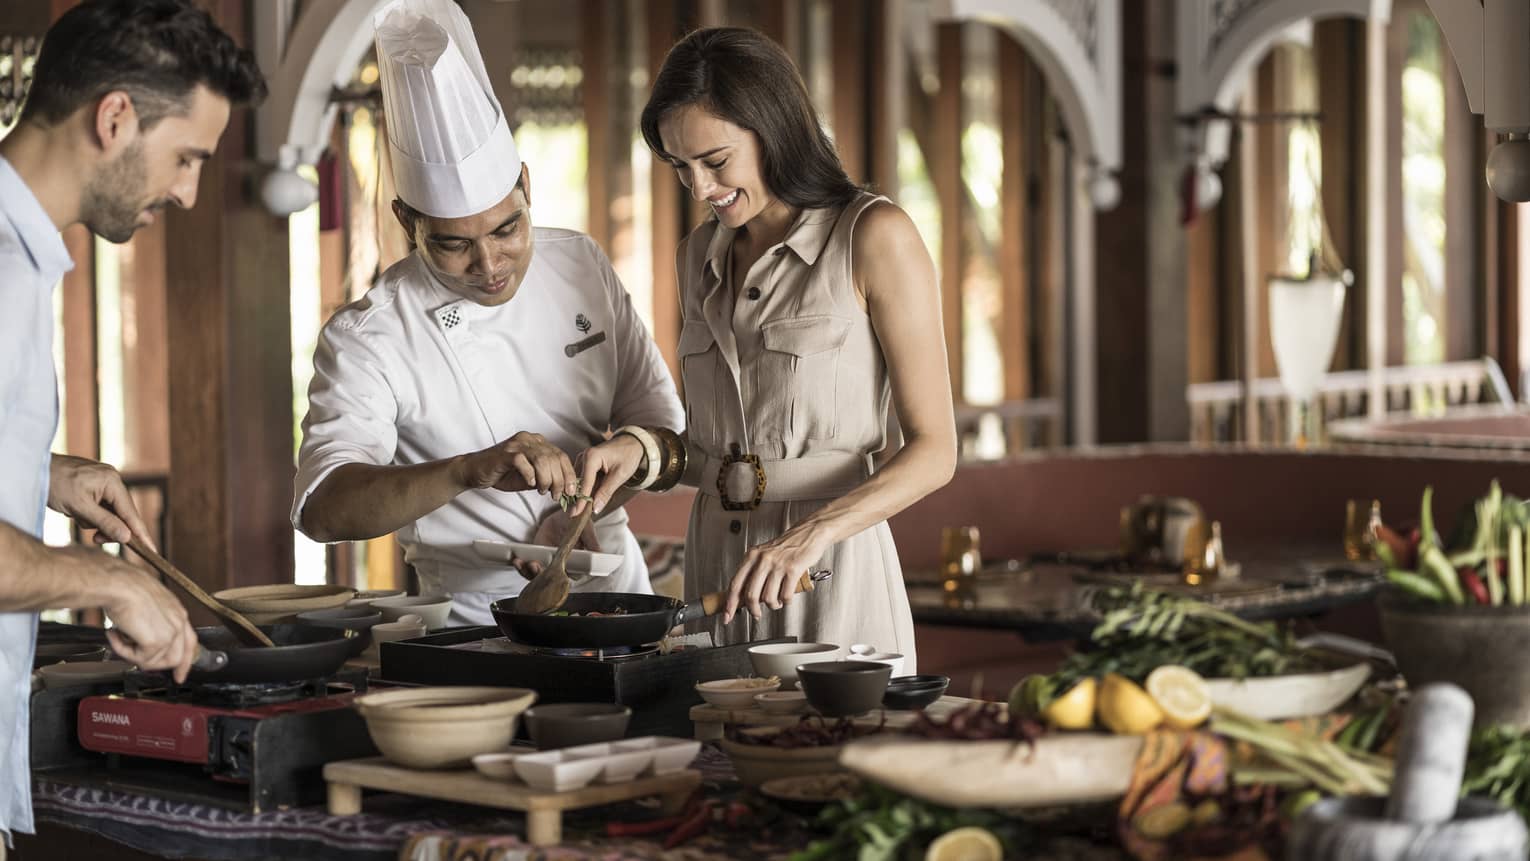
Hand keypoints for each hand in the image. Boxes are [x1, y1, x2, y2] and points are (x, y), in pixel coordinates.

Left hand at [47, 454, 154, 547]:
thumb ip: (105, 523)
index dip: (140, 532)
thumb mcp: (79, 508)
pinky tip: (76, 512)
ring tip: (78, 518)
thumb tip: (127, 537)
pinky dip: (91, 514)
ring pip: (109, 511)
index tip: (150, 549)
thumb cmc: (54, 485)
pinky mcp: (94, 485)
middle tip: (95, 539)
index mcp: (112, 481)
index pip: (130, 512)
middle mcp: (112, 479)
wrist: (32, 470)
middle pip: (121, 513)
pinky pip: (100, 505)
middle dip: (108, 527)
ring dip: (96, 521)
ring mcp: (103, 481)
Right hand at [98, 558, 197, 682]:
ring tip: (121, 639)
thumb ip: (151, 621)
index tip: (179, 674)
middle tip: (135, 659)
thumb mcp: (145, 604)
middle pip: (177, 658)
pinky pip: (140, 659)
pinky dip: (123, 650)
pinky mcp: (157, 641)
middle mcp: (178, 621)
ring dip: (135, 656)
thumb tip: (142, 637)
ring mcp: (170, 632)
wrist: (116, 583)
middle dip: (154, 664)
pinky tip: (115, 634)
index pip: (189, 642)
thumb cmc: (124, 586)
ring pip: (157, 662)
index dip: (184, 661)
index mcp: (177, 611)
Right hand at [458, 432, 576, 499]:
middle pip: (554, 458)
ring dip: (546, 479)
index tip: (571, 491)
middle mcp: (529, 439)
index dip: (569, 474)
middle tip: (556, 495)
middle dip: (559, 480)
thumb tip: (565, 489)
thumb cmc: (503, 474)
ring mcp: (517, 444)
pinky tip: (530, 484)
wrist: (475, 471)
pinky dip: (530, 475)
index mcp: (538, 442)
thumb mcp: (530, 478)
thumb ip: (546, 478)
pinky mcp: (506, 453)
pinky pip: (523, 462)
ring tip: (542, 491)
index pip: (561, 456)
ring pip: (542, 460)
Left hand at [511, 508, 605, 576]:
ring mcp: (548, 562)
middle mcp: (562, 565)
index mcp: (576, 563)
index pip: (570, 576)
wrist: (564, 511)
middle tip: (536, 567)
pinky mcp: (537, 556)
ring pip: (538, 575)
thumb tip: (600, 553)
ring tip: (523, 564)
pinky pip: (528, 566)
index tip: (555, 573)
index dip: (562, 578)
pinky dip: (521, 566)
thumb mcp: (586, 528)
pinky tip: (517, 561)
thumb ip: (591, 541)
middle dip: (541, 576)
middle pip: (551, 579)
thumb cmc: (579, 521)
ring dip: (528, 573)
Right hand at [573, 434, 644, 515]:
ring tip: (584, 508)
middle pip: (579, 483)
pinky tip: (590, 497)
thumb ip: (606, 492)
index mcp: (591, 457)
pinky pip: (584, 479)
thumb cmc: (629, 456)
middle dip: (580, 498)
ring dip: (584, 494)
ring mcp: (583, 459)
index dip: (581, 500)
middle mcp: (584, 456)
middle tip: (577, 515)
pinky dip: (587, 489)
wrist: (633, 443)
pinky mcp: (586, 463)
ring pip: (580, 482)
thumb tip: (595, 508)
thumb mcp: (620, 476)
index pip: (585, 483)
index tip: (576, 513)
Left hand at [724, 525, 830, 623]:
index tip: (727, 615)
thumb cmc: (787, 546)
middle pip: (750, 595)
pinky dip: (786, 601)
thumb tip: (742, 597)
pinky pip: (785, 596)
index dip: (730, 603)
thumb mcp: (764, 554)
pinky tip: (786, 596)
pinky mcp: (793, 569)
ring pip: (768, 598)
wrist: (809, 533)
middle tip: (756, 614)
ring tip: (776, 602)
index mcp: (752, 556)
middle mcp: (763, 559)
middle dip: (753, 610)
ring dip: (773, 605)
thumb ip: (753, 572)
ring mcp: (778, 565)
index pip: (735, 584)